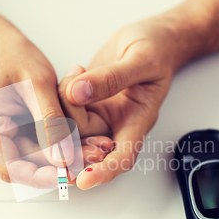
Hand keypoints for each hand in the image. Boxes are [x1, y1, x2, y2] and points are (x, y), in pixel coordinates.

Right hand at [0, 23, 108, 187]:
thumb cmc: (13, 56)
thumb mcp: (38, 84)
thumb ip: (51, 123)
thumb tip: (65, 160)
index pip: (12, 168)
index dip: (43, 176)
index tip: (72, 176)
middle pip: (24, 165)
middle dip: (60, 164)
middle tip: (94, 156)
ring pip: (31, 158)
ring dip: (61, 156)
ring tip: (94, 148)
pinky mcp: (6, 135)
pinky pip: (32, 147)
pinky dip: (55, 145)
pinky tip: (79, 140)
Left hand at [61, 16, 178, 188]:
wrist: (153, 39)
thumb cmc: (157, 49)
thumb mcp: (141, 60)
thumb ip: (112, 78)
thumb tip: (77, 93)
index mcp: (137, 121)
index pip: (123, 156)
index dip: (104, 171)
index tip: (83, 180)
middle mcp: (115, 124)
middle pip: (86, 142)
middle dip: (71, 126)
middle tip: (68, 93)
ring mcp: (99, 114)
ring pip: (70, 124)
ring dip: (64, 101)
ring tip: (78, 71)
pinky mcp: (85, 103)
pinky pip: (64, 107)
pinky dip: (61, 92)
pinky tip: (73, 72)